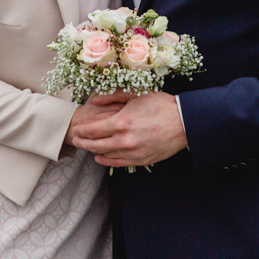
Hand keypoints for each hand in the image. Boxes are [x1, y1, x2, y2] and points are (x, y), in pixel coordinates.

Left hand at [71, 91, 187, 166]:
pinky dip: (107, 161)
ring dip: (94, 151)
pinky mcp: (142, 160)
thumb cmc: (160, 105)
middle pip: (96, 145)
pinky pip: (119, 163)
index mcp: (122, 122)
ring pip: (106, 156)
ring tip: (87, 147)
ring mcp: (133, 153)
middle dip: (83, 143)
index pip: (93, 130)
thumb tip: (94, 100)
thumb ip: (113, 96)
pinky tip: (100, 157)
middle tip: (75, 140)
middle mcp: (125, 140)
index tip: (76, 130)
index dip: (82, 131)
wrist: (184, 122)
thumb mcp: (136, 94)